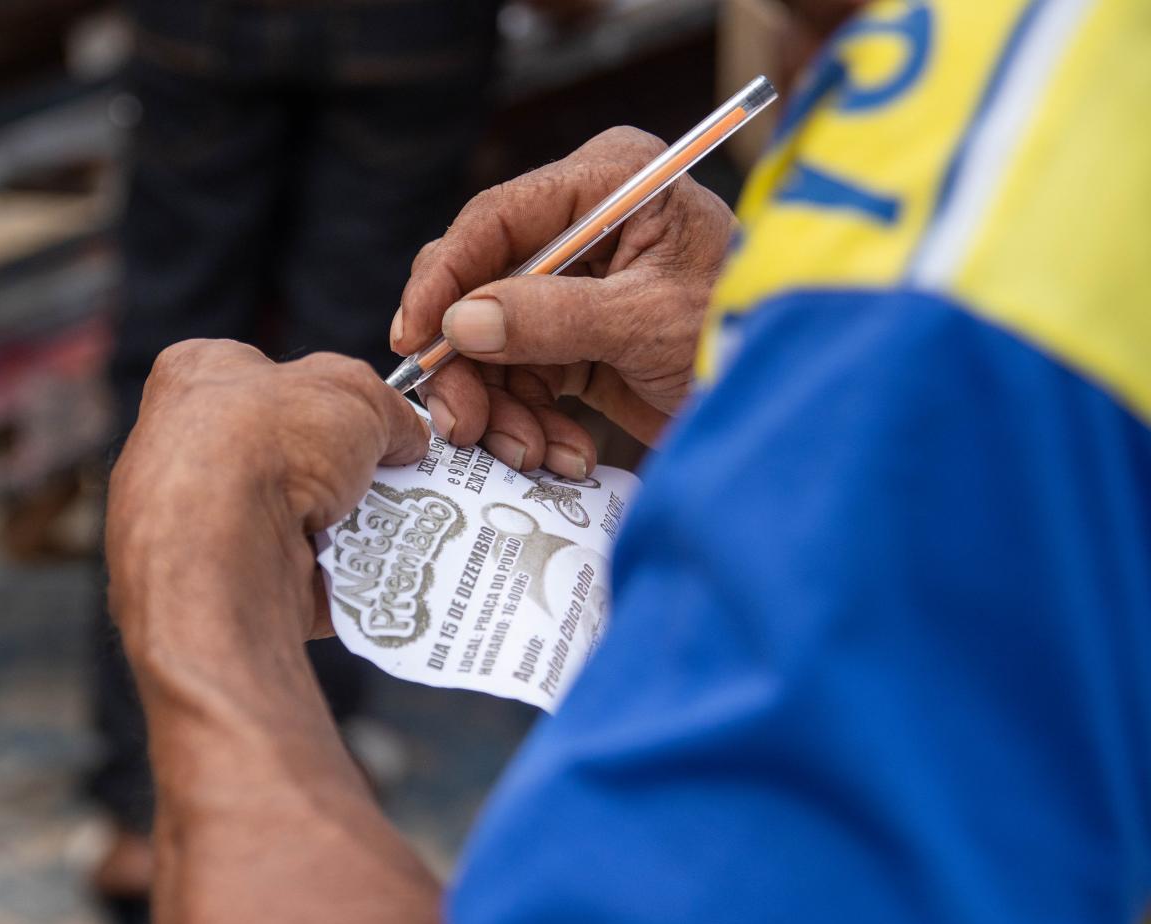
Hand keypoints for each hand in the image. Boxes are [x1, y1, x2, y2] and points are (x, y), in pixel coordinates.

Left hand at [107, 341, 428, 654]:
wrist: (221, 548)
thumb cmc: (266, 442)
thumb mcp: (352, 391)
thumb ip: (386, 408)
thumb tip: (406, 436)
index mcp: (195, 377)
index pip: (261, 373)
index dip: (319, 393)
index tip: (368, 418)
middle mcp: (183, 448)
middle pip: (283, 453)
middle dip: (339, 469)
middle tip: (390, 476)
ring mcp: (194, 521)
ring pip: (290, 517)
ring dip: (341, 523)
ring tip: (388, 524)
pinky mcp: (217, 581)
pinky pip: (291, 571)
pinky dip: (332, 572)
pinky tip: (365, 568)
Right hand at [392, 126, 736, 472]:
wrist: (792, 397)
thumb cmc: (745, 331)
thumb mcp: (648, 322)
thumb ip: (553, 319)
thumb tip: (462, 325)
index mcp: (609, 183)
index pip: (496, 218)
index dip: (446, 278)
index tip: (417, 338)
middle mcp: (583, 227)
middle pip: (481, 289)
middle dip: (472, 366)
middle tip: (466, 424)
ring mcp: (575, 288)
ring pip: (493, 347)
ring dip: (504, 410)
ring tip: (534, 453)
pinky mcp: (575, 341)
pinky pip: (522, 382)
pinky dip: (532, 424)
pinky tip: (565, 454)